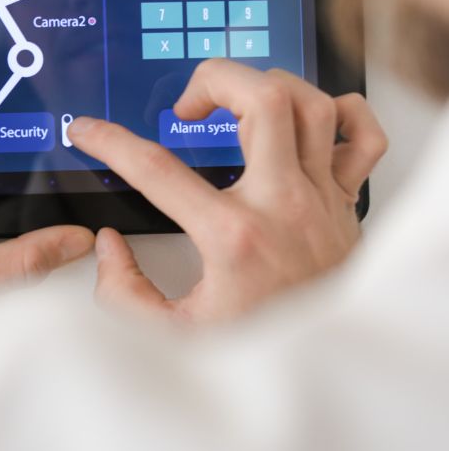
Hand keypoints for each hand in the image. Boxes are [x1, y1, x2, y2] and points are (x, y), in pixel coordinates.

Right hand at [68, 59, 386, 322]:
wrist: (326, 371)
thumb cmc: (259, 353)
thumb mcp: (170, 337)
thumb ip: (123, 292)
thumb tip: (108, 248)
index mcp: (233, 238)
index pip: (157, 169)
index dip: (110, 142)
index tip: (89, 131)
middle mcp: (282, 206)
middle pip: (261, 100)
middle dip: (212, 79)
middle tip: (186, 105)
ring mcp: (320, 199)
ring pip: (310, 104)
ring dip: (266, 87)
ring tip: (234, 104)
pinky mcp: (345, 204)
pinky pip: (362, 134)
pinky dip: (340, 112)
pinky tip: (304, 121)